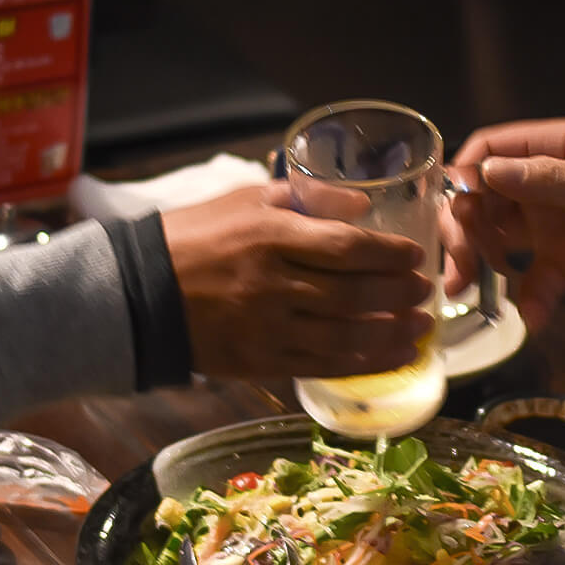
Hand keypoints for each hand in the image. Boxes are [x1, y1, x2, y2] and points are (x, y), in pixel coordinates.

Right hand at [163, 183, 433, 378]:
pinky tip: (395, 357)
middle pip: (355, 294)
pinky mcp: (262, 361)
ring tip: (422, 327)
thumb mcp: (246, 199)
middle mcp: (274, 284)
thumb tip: (362, 206)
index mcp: (271, 236)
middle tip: (425, 290)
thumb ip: (307, 198)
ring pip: (347, 336)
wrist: (140, 293)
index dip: (390, 254)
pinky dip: (367, 364)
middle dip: (399, 294)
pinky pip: (326, 366)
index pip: (347, 247)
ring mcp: (268, 328)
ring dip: (393, 334)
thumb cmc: (196, 238)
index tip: (415, 256)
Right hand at [450, 118, 564, 327]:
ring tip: (467, 292)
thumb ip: (545, 180)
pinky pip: (536, 282)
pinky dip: (530, 300)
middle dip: (463, 229)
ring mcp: (557, 226)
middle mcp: (548, 186)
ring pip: (500, 243)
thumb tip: (484, 172)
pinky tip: (533, 319)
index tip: (452, 205)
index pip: (492, 150)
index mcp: (558, 148)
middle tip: (456, 263)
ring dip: (481, 265)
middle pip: (484, 201)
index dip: (464, 174)